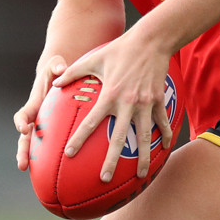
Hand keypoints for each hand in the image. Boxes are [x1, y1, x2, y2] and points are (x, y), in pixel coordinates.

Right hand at [13, 55, 66, 170]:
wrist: (57, 77)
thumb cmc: (56, 70)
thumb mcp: (55, 65)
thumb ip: (57, 66)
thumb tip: (61, 68)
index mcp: (33, 105)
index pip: (23, 115)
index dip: (21, 122)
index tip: (23, 128)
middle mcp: (34, 119)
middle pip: (24, 139)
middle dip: (22, 151)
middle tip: (22, 165)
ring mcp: (42, 127)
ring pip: (35, 147)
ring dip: (33, 160)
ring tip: (35, 175)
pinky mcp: (51, 131)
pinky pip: (49, 147)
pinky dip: (51, 159)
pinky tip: (60, 174)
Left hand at [53, 34, 172, 182]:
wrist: (151, 41)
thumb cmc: (120, 49)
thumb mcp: (94, 58)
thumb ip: (74, 72)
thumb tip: (55, 83)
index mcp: (110, 95)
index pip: (92, 122)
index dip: (80, 138)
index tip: (70, 153)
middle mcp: (127, 103)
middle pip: (118, 138)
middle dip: (111, 160)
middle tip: (104, 178)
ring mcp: (145, 104)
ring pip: (144, 137)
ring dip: (142, 158)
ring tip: (141, 176)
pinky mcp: (158, 100)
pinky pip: (162, 122)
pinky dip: (164, 136)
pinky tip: (164, 148)